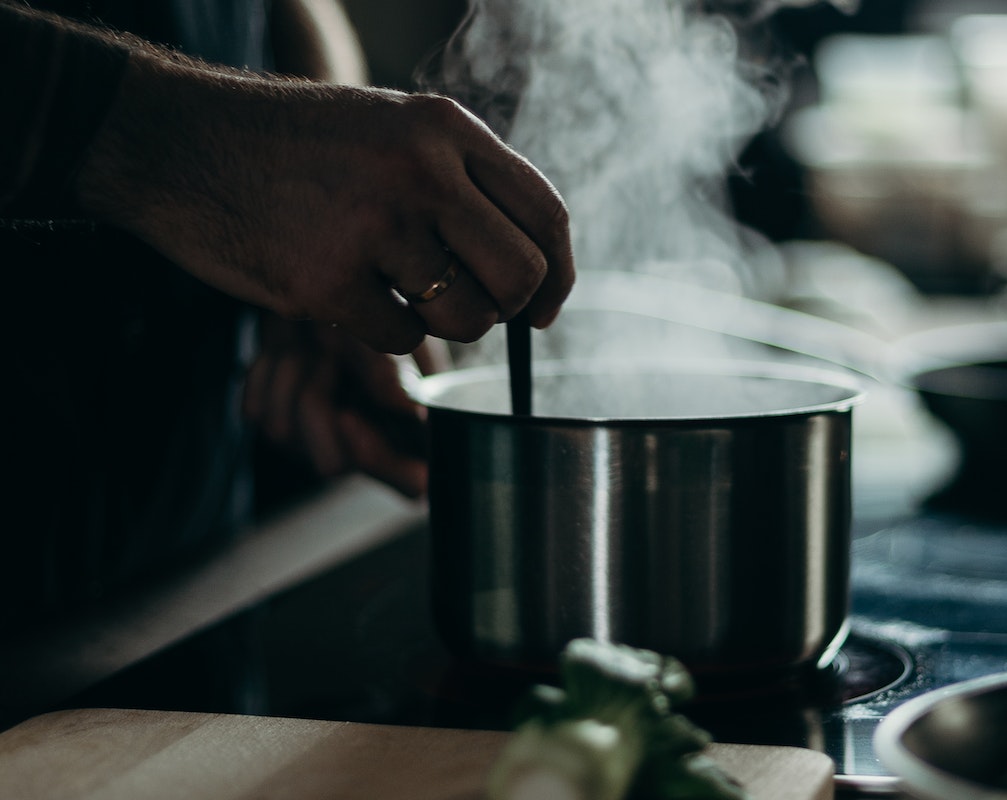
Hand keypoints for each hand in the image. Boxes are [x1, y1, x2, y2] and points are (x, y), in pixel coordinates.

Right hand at [76, 46, 574, 353]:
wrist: (179, 143)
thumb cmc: (294, 145)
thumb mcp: (391, 128)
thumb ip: (462, 180)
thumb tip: (533, 262)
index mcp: (445, 128)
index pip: (546, 213)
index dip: (560, 274)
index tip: (546, 308)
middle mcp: (420, 172)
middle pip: (521, 276)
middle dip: (509, 310)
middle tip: (477, 310)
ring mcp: (372, 228)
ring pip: (467, 318)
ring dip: (444, 323)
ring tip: (399, 291)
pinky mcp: (324, 282)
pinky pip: (401, 341)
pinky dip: (383, 333)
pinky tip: (348, 294)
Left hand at [242, 315, 445, 496]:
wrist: (328, 286)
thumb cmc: (379, 313)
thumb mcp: (396, 335)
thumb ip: (398, 378)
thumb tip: (415, 413)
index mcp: (413, 437)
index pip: (411, 482)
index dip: (381, 462)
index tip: (351, 417)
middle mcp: (365, 450)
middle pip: (331, 464)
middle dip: (322, 402)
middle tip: (331, 353)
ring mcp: (316, 443)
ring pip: (284, 433)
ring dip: (294, 371)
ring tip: (315, 337)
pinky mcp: (277, 423)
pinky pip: (257, 410)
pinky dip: (269, 368)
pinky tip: (290, 346)